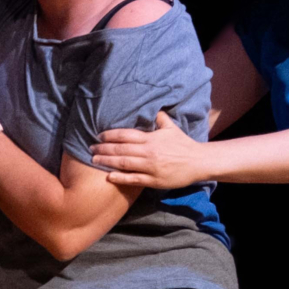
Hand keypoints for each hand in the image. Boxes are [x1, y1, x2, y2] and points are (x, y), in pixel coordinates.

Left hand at [90, 115, 207, 188]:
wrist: (199, 162)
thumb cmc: (184, 144)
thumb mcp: (172, 128)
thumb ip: (160, 119)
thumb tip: (153, 108)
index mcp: (151, 138)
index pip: (125, 135)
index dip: (110, 135)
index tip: (99, 136)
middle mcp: (149, 152)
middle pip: (120, 149)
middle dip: (103, 149)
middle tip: (89, 149)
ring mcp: (150, 167)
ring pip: (123, 163)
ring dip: (106, 162)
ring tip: (94, 160)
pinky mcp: (153, 180)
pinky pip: (133, 179)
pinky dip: (120, 178)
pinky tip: (108, 176)